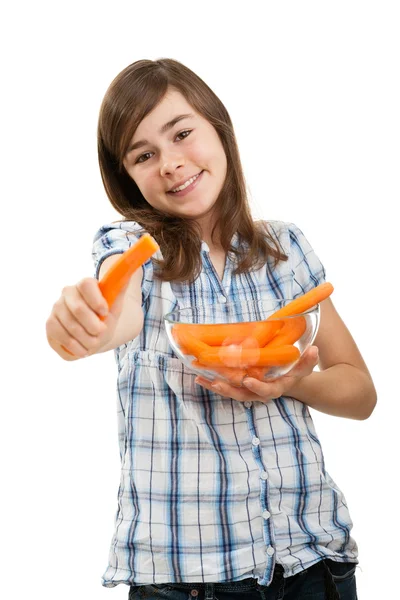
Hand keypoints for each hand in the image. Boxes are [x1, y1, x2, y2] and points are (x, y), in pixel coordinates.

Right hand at [46, 278, 116, 358]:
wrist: (94, 333)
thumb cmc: (105, 317)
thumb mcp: (115, 306)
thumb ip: (120, 290)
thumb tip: (127, 277)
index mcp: (85, 285)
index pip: (86, 285)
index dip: (96, 300)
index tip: (105, 312)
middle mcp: (68, 293)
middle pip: (78, 308)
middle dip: (93, 325)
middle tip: (101, 332)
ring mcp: (57, 307)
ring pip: (70, 324)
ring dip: (86, 339)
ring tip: (94, 343)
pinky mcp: (50, 323)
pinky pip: (59, 334)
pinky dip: (74, 346)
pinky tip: (83, 350)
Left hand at [195, 346, 318, 402]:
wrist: (287, 380)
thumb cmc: (294, 371)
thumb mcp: (303, 366)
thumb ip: (308, 360)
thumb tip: (314, 349)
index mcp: (276, 388)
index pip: (267, 391)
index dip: (258, 387)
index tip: (248, 380)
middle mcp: (260, 393)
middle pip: (243, 395)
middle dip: (228, 390)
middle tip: (216, 383)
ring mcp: (248, 392)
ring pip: (231, 392)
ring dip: (216, 386)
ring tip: (202, 379)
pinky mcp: (239, 387)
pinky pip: (226, 387)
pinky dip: (213, 382)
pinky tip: (200, 376)